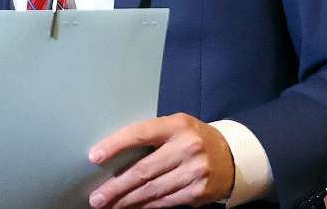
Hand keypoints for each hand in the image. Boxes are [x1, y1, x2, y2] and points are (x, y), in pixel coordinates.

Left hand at [87, 113, 233, 207]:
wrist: (232, 156)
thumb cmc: (192, 138)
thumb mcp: (175, 126)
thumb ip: (151, 135)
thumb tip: (114, 155)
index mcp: (176, 125)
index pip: (140, 133)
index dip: (115, 145)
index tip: (94, 156)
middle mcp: (187, 147)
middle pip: (144, 170)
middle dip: (117, 186)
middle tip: (97, 197)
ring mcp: (195, 171)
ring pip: (153, 190)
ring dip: (127, 200)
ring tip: (108, 205)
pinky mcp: (199, 192)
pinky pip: (166, 202)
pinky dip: (146, 206)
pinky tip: (131, 208)